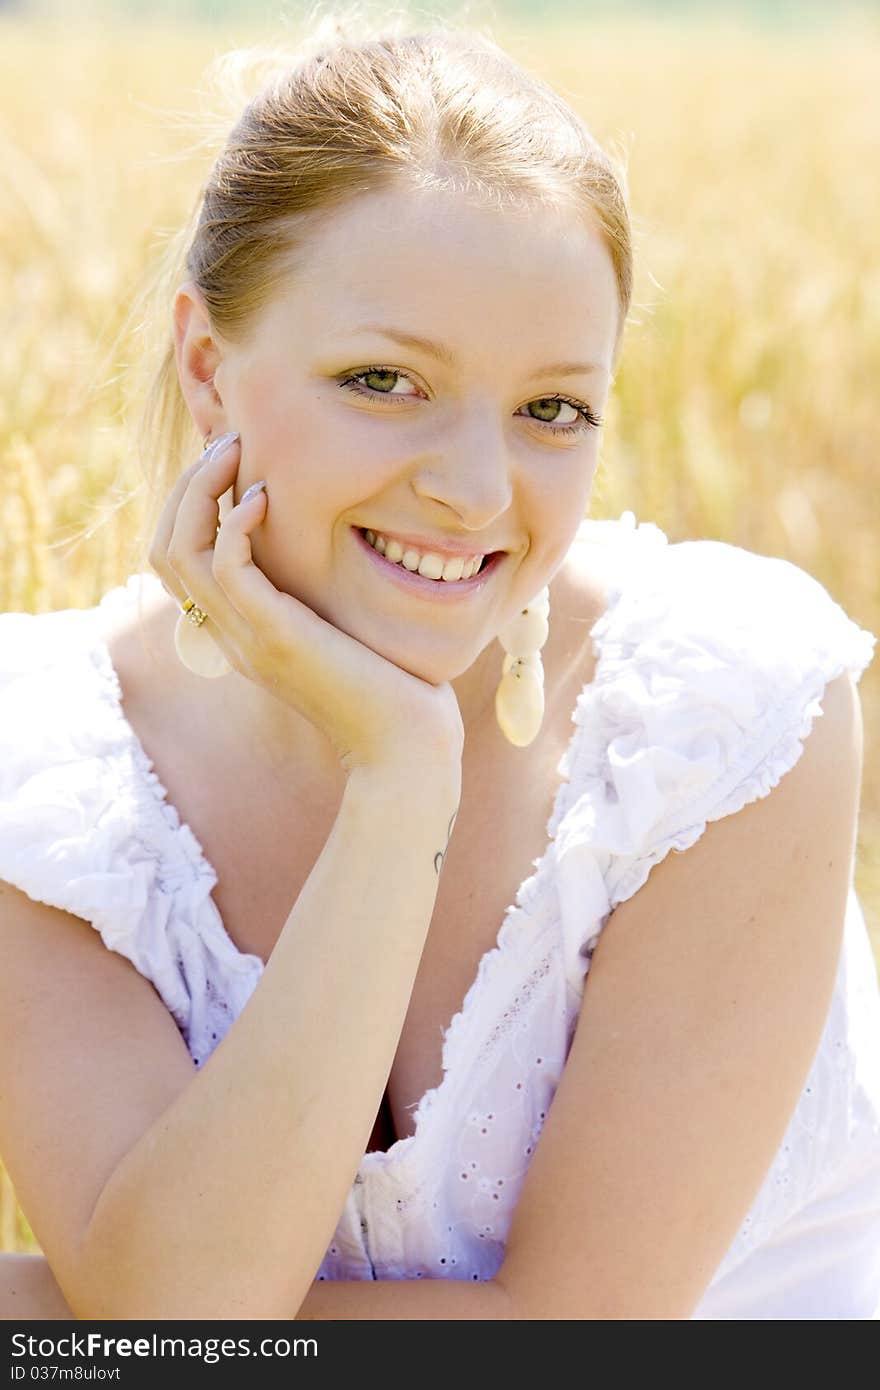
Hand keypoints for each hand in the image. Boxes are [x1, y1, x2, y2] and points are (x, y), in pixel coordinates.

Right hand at [148, 434, 464, 776]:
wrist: (405, 746)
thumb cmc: (390, 689)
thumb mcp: (340, 633)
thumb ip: (316, 598)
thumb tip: (326, 551)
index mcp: (239, 634)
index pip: (177, 563)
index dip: (189, 506)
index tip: (230, 465)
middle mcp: (230, 637)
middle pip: (164, 551)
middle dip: (186, 488)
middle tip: (228, 444)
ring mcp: (246, 639)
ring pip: (180, 553)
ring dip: (200, 491)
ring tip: (236, 453)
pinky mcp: (276, 637)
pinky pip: (227, 568)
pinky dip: (234, 523)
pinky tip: (265, 498)